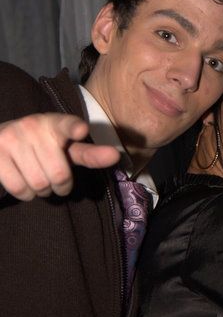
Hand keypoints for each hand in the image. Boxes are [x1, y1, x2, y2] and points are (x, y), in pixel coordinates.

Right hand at [0, 113, 119, 200]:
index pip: (66, 124)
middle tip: (56, 180)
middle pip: (59, 174)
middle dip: (61, 185)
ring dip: (43, 191)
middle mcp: (33, 126)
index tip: (81, 130)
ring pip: (39, 184)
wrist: (3, 139)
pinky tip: (26, 182)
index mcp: (55, 122)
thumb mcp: (68, 148)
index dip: (74, 128)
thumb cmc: (44, 147)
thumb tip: (116, 156)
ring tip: (40, 179)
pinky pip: (20, 188)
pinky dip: (27, 194)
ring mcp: (12, 138)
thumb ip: (91, 154)